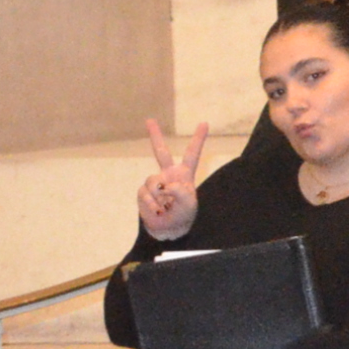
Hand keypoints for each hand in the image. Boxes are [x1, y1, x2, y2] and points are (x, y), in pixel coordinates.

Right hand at [138, 119, 207, 240]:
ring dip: (160, 197)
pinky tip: (158, 211)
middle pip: (160, 152)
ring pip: (153, 182)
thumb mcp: (189, 204)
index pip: (192, 154)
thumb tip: (165, 185)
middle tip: (149, 120)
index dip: (198, 139)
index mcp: (184, 174)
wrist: (168, 228)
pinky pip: (146, 194)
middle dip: (155, 135)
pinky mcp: (144, 191)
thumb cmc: (183, 214)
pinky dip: (152, 204)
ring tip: (166, 207)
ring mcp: (155, 182)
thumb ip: (181, 193)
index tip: (204, 123)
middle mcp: (168, 174)